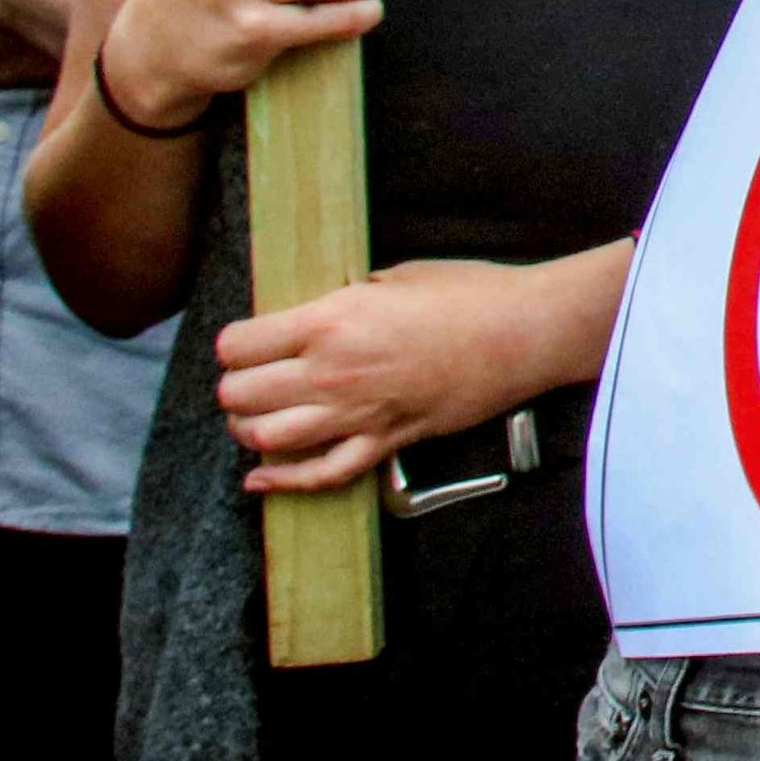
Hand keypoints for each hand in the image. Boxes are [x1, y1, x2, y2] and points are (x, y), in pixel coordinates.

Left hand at [213, 255, 563, 492]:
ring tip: (254, 419)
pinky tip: (261, 480)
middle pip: (241, 395)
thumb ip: (348, 300)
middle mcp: (332, 372)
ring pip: (268, 439)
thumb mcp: (395, 277)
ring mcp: (358, 413)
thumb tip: (324, 315)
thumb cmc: (470, 294)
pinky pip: (322, 473)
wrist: (525, 332)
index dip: (234, 345)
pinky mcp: (386, 442)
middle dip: (235, 389)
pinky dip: (284, 483)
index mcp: (330, 321)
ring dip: (250, 431)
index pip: (239, 345)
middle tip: (248, 380)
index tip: (245, 343)